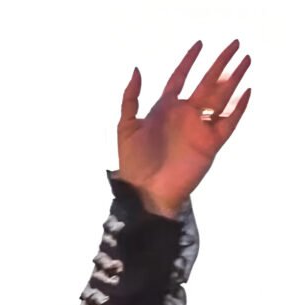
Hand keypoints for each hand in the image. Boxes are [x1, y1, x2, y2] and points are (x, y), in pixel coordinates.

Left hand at [117, 40, 251, 217]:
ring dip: (234, 80)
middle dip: (220, 64)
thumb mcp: (126, 127)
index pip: (179, 79)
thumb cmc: (133, 162)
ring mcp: (198, 128)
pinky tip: (245, 92)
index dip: (188, 61)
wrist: (145, 190)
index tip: (199, 45)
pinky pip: (228, 122)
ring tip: (245, 62)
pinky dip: (238, 108)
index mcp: (164, 109)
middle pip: (206, 83)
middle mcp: (184, 115)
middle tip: (234, 45)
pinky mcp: (210, 143)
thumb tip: (136, 69)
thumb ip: (130, 98)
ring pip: (220, 98)